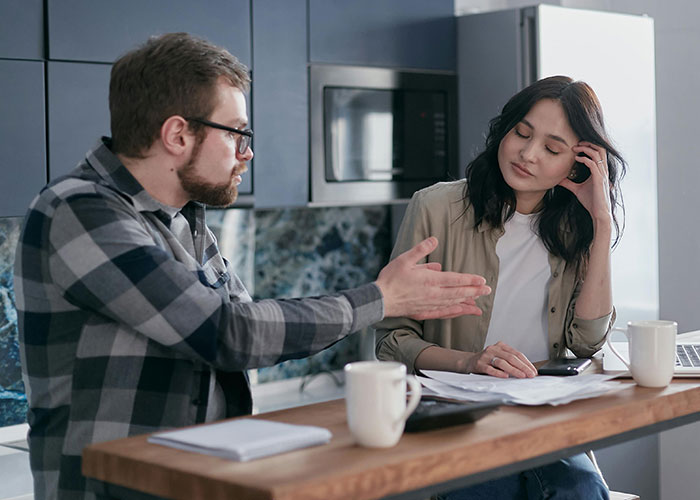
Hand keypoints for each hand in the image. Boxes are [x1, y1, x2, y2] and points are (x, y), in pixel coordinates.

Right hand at [376, 237, 490, 319]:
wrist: (379, 300)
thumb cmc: (390, 279)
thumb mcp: (404, 259)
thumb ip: (421, 249)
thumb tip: (434, 239)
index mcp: (429, 280)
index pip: (455, 280)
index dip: (470, 280)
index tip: (482, 280)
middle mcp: (433, 294)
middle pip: (458, 293)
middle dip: (474, 291)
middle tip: (488, 290)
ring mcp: (429, 304)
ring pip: (453, 304)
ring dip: (467, 303)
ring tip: (479, 302)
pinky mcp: (424, 312)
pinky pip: (443, 313)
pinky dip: (454, 313)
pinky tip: (461, 312)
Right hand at [465, 341, 536, 377]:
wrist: (468, 362)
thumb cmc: (487, 361)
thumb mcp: (499, 357)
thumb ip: (510, 362)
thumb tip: (527, 371)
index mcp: (501, 346)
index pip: (517, 354)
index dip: (526, 363)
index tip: (533, 371)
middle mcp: (493, 349)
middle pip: (511, 357)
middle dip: (522, 367)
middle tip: (530, 374)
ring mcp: (485, 356)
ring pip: (502, 362)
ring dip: (513, 370)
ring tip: (521, 376)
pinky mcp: (479, 364)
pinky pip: (490, 369)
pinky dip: (498, 373)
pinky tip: (505, 376)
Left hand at [559, 141, 612, 229]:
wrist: (598, 213)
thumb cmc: (591, 202)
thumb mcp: (577, 190)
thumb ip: (569, 183)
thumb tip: (558, 180)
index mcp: (600, 171)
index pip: (599, 152)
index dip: (589, 146)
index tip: (577, 146)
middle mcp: (603, 171)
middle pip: (601, 149)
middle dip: (589, 143)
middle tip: (576, 143)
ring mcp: (602, 174)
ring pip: (598, 154)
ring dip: (586, 148)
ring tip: (575, 148)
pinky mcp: (599, 179)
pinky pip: (593, 164)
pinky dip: (584, 159)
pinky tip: (576, 159)